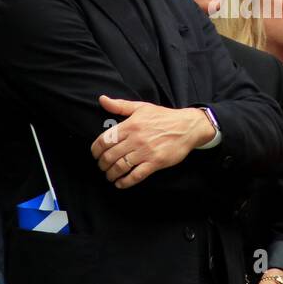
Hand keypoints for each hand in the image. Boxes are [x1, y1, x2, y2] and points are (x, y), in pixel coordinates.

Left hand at [90, 95, 213, 188]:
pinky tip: (120, 183)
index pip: (105, 140)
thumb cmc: (163, 117)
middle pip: (110, 156)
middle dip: (102, 164)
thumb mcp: (141, 107)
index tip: (95, 155)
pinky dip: (125, 182)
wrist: (187, 126)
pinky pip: (136, 176)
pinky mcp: (155, 163)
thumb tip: (101, 99)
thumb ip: (119, 105)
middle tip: (102, 167)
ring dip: (111, 174)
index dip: (96, 150)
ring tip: (109, 176)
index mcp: (130, 125)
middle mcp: (136, 139)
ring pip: (120, 167)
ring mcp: (146, 152)